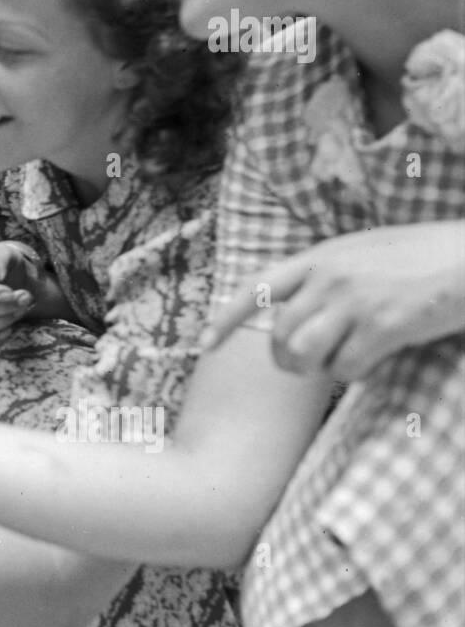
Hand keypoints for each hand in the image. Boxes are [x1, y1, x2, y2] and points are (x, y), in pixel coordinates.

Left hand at [203, 222, 464, 378]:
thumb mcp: (362, 254)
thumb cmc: (422, 258)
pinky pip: (345, 368)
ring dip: (316, 368)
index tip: (204, 346)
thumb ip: (325, 277)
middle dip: (287, 359)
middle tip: (310, 364)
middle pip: (278, 334)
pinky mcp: (384, 326)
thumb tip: (294, 312)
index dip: (226, 319)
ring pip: (302, 353)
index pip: (256, 288)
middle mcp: (330, 277)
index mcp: (320, 257)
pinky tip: (376, 357)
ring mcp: (355, 301)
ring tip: (341, 359)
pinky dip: (354, 373)